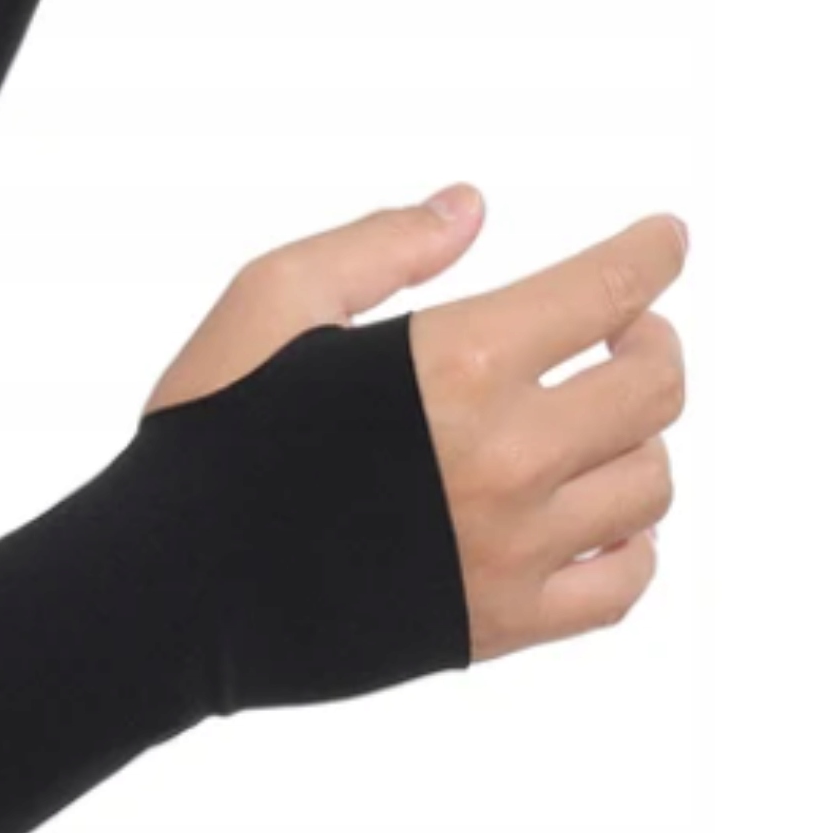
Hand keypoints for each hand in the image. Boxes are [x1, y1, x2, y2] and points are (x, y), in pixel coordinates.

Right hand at [145, 188, 689, 662]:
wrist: (167, 584)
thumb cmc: (209, 427)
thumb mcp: (272, 296)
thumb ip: (380, 243)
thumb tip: (471, 207)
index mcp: (455, 363)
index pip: (605, 292)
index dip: (651, 253)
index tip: (665, 238)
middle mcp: (505, 456)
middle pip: (653, 389)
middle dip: (651, 341)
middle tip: (625, 330)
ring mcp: (511, 548)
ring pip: (650, 485)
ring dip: (639, 437)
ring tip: (599, 418)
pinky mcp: (499, 625)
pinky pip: (622, 588)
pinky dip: (634, 543)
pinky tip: (600, 514)